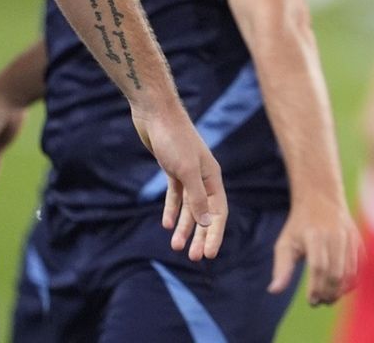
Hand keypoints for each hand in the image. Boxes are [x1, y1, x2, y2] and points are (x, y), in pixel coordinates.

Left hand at [134, 105, 229, 259]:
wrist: (156, 114)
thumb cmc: (174, 140)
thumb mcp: (186, 172)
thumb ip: (196, 198)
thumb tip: (207, 224)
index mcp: (212, 177)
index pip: (218, 212)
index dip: (214, 234)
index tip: (208, 255)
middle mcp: (203, 177)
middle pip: (204, 213)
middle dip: (199, 235)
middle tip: (193, 258)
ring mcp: (187, 174)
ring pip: (188, 207)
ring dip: (184, 226)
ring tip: (177, 246)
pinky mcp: (172, 169)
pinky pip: (175, 196)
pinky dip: (172, 210)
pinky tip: (167, 224)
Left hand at [270, 195, 361, 305]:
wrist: (321, 198)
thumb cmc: (300, 225)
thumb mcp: (285, 243)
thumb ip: (281, 268)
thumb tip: (274, 291)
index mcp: (314, 235)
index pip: (318, 267)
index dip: (316, 287)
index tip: (311, 301)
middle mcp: (335, 235)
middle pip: (336, 272)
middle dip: (329, 293)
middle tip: (321, 303)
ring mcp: (349, 237)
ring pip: (350, 271)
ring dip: (341, 290)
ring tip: (330, 299)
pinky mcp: (358, 240)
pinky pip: (359, 266)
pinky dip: (351, 281)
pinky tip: (341, 288)